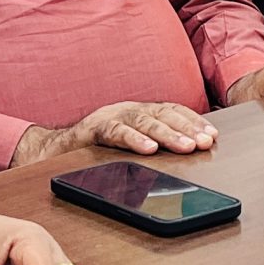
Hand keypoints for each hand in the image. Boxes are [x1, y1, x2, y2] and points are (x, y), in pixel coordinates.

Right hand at [14, 100, 217, 164]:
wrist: (51, 149)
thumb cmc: (95, 148)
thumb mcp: (130, 145)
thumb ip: (153, 145)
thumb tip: (187, 154)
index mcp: (138, 112)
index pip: (171, 111)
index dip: (193, 121)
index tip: (212, 135)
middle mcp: (126, 109)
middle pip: (162, 114)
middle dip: (187, 128)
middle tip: (206, 143)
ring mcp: (109, 116)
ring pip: (143, 121)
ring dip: (168, 134)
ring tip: (187, 146)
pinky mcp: (91, 129)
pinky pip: (115, 132)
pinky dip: (134, 140)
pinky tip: (150, 149)